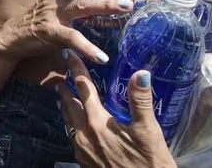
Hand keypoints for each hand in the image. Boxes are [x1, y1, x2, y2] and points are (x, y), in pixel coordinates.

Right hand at [0, 0, 133, 63]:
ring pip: (80, 5)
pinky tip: (102, 57)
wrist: (12, 37)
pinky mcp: (49, 33)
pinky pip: (71, 38)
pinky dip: (87, 47)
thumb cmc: (41, 18)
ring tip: (127, 7)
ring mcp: (53, 13)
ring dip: (105, 5)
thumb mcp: (59, 0)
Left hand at [58, 50, 175, 167]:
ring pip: (69, 121)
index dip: (76, 69)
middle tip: (61, 72)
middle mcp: (84, 136)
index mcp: (98, 123)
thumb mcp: (149, 131)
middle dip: (66, 87)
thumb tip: (141, 72)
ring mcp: (82, 150)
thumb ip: (140, 101)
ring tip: (65, 94)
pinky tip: (78, 123)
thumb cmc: (149, 163)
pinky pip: (73, 136)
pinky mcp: (85, 162)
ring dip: (67, 105)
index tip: (68, 53)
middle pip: (70, 104)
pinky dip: (73, 122)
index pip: (84, 88)